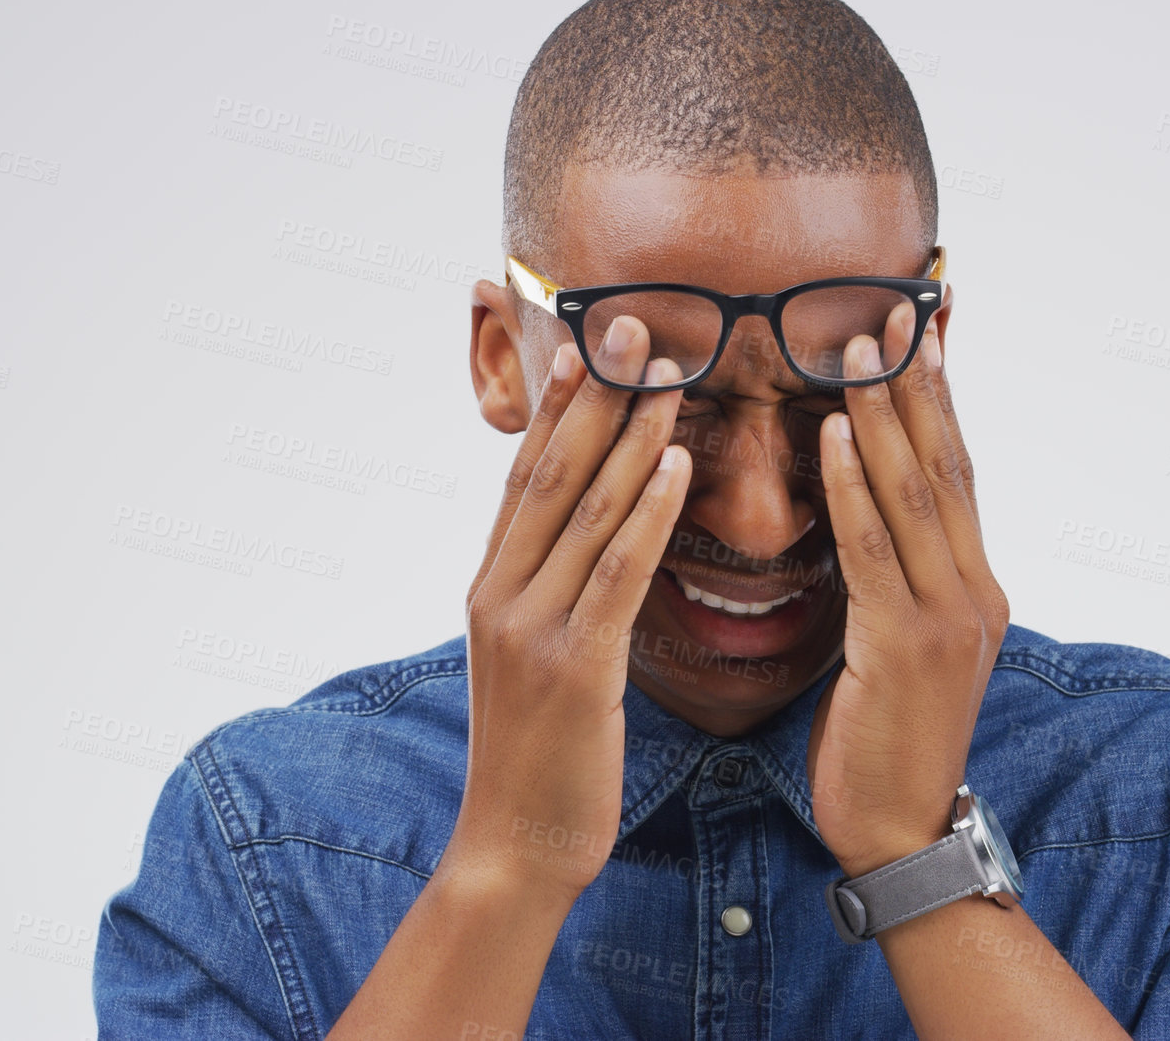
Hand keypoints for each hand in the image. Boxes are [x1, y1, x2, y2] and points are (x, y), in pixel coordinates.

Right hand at [444, 319, 690, 901]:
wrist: (516, 844)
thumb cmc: (542, 751)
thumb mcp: (532, 657)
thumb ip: (550, 591)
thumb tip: (583, 536)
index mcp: (492, 586)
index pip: (528, 475)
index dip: (559, 405)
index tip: (589, 341)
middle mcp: (502, 592)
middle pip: (552, 472)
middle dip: (594, 395)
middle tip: (634, 325)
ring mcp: (531, 628)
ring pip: (584, 510)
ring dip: (629, 435)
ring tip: (668, 373)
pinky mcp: (573, 668)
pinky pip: (614, 573)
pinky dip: (646, 514)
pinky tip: (677, 467)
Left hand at [806, 301, 1009, 878]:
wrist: (901, 830)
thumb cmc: (885, 737)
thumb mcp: (898, 643)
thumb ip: (891, 577)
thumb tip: (857, 509)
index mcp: (975, 587)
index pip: (958, 470)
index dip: (940, 397)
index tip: (923, 330)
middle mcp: (975, 589)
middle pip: (946, 463)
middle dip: (918, 384)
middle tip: (894, 310)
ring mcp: (950, 616)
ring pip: (916, 493)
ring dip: (885, 413)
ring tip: (861, 347)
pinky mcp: (908, 645)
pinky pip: (873, 548)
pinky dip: (852, 486)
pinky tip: (830, 434)